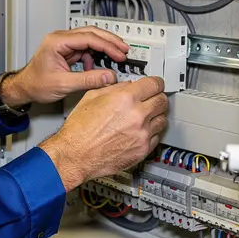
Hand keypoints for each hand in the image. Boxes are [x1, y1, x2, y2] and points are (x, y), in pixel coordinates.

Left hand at [0, 27, 129, 106]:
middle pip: (91, 33)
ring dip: (104, 47)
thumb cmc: (35, 84)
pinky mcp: (67, 51)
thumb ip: (88, 80)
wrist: (24, 88)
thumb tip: (108, 76)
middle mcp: (60, 39)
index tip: (119, 53)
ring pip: (90, 39)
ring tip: (116, 57)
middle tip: (124, 49)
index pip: (88, 37)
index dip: (107, 45)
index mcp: (56, 42)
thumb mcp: (63, 84)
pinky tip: (97, 66)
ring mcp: (64, 44)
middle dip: (109, 41)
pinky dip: (95, 56)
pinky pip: (86, 49)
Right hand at [38, 77, 168, 191]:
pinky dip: (151, 132)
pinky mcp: (143, 150)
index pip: (155, 84)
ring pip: (163, 119)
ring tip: (145, 116)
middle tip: (152, 98)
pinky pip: (156, 137)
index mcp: (125, 98)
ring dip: (156, 115)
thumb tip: (126, 85)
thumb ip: (114, 88)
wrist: (75, 155)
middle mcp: (137, 115)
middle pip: (163, 100)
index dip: (156, 82)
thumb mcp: (91, 97)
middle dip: (157, 97)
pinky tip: (140, 131)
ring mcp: (142, 134)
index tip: (156, 84)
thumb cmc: (79, 130)